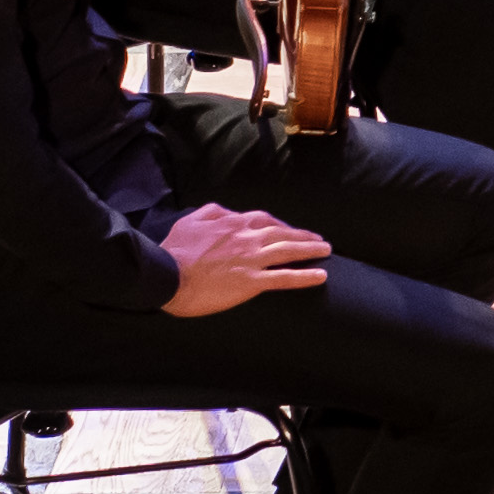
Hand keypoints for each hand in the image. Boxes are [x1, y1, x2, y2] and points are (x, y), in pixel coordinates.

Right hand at [159, 205, 332, 319]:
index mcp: (233, 223)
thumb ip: (213, 212)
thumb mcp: (191, 221)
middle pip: (282, 233)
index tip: (288, 230)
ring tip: (327, 250)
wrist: (166, 275)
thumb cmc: (174, 250)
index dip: (279, 225)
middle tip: (318, 240)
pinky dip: (305, 276)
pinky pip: (284, 278)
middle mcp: (247, 238)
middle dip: (302, 235)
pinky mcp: (251, 282)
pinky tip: (321, 276)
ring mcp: (251, 260)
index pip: (263, 220)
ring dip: (311, 249)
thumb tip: (227, 211)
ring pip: (288, 251)